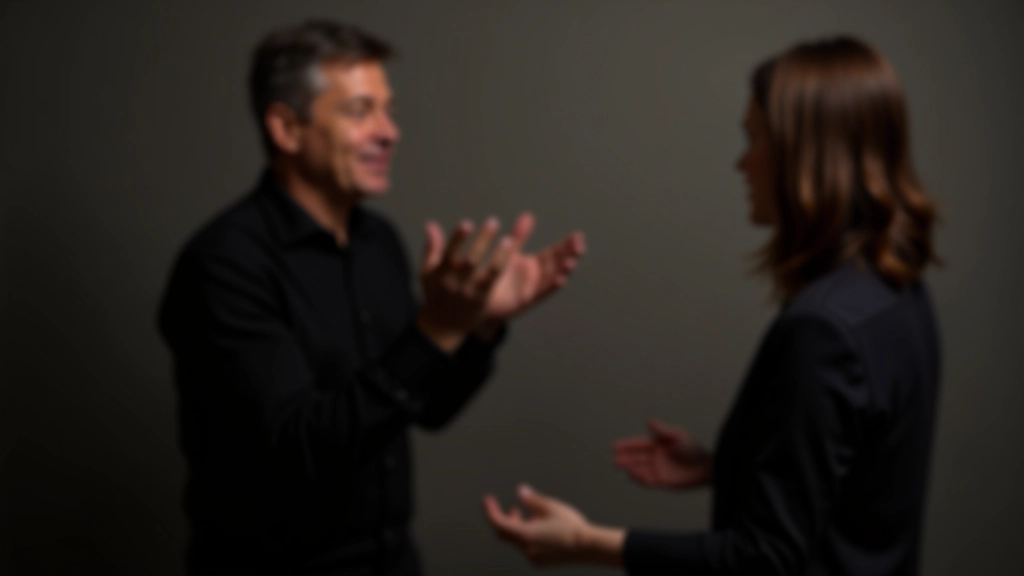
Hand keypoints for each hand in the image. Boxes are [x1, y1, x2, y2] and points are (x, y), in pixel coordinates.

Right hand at [418, 217, 513, 351]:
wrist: (444, 324)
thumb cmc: (436, 292)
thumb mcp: (428, 271)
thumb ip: (432, 248)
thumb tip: (430, 225)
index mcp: (440, 272)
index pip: (448, 252)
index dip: (457, 239)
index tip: (467, 224)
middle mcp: (455, 282)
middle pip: (470, 260)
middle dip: (482, 241)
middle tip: (493, 221)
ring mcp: (469, 292)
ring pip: (487, 272)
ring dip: (499, 255)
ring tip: (509, 239)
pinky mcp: (482, 299)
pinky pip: (494, 281)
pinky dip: (501, 266)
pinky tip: (510, 253)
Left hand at [482, 212, 585, 321]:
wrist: (481, 300)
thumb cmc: (496, 276)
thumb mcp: (509, 253)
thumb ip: (519, 237)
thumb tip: (528, 215)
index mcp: (536, 263)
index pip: (556, 251)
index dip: (567, 244)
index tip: (578, 236)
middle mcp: (538, 276)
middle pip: (558, 263)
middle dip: (569, 255)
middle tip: (579, 246)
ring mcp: (534, 288)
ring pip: (552, 278)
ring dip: (563, 271)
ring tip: (571, 261)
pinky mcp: (526, 300)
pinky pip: (540, 293)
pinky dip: (551, 286)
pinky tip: (560, 279)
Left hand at [483, 484, 623, 567]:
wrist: (589, 547)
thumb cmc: (571, 527)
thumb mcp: (551, 507)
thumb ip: (532, 500)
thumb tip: (520, 491)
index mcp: (525, 535)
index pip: (498, 523)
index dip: (490, 511)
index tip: (488, 500)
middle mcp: (526, 549)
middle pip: (505, 534)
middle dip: (506, 520)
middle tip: (512, 508)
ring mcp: (533, 558)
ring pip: (517, 541)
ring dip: (520, 527)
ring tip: (534, 516)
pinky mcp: (542, 562)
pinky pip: (527, 548)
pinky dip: (528, 537)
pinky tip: (542, 528)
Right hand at [613, 419, 712, 489]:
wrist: (707, 467)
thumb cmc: (694, 449)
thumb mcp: (678, 436)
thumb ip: (662, 431)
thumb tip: (649, 420)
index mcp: (657, 444)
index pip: (638, 444)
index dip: (627, 445)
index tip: (615, 446)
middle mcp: (655, 457)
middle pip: (636, 458)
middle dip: (625, 459)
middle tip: (615, 460)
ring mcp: (658, 470)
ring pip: (640, 470)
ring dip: (632, 469)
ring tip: (627, 469)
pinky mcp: (662, 482)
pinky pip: (648, 481)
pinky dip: (641, 480)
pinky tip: (636, 476)